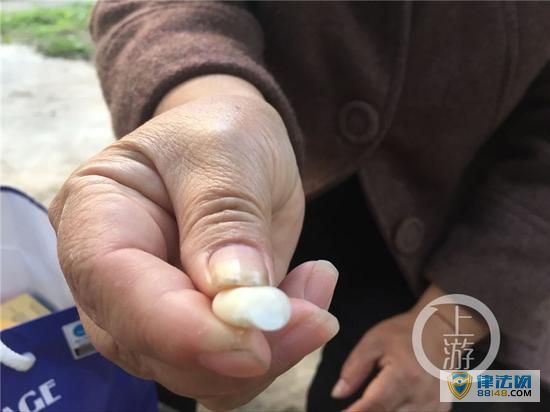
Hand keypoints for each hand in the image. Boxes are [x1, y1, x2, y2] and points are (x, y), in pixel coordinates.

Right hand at [49, 77, 338, 408]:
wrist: (235, 146)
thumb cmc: (219, 133)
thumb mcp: (226, 150)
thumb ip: (226, 217)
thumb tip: (236, 294)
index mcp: (95, 214)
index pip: (112, 283)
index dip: (177, 328)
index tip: (251, 344)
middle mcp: (109, 276)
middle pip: (148, 346)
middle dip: (234, 349)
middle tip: (314, 316)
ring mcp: (147, 310)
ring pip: (192, 372)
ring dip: (266, 351)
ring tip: (316, 287)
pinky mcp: (192, 329)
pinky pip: (227, 369)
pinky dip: (275, 349)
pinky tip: (306, 298)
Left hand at [332, 285, 486, 411]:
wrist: (441, 331)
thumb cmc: (405, 334)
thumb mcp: (373, 342)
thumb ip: (354, 368)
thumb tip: (338, 393)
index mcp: (404, 377)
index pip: (374, 406)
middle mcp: (422, 397)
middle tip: (352, 407)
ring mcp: (435, 407)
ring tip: (368, 404)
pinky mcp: (440, 411)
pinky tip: (389, 405)